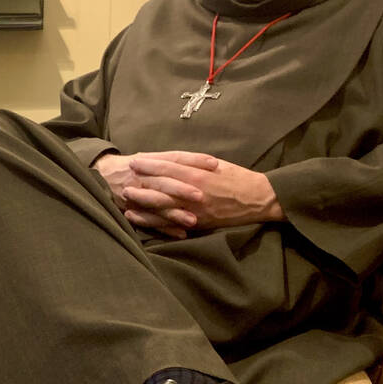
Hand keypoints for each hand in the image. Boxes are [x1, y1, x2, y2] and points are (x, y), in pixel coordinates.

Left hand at [95, 151, 282, 236]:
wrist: (257, 199)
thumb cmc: (236, 178)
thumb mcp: (215, 164)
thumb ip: (192, 163)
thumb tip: (171, 160)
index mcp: (199, 174)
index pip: (169, 167)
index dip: (151, 163)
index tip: (136, 160)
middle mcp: (194, 192)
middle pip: (161, 187)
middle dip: (142, 183)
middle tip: (125, 179)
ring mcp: (194, 210)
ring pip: (162, 206)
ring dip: (142, 203)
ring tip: (126, 198)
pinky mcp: (197, 223)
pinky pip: (170, 223)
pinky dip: (153, 221)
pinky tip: (138, 218)